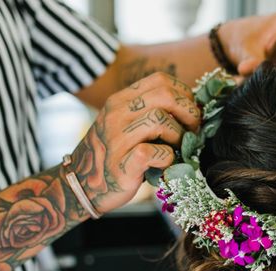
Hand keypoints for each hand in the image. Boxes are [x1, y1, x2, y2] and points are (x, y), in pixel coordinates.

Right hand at [67, 72, 200, 214]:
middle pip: (165, 96)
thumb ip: (150, 111)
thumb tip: (192, 109)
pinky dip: (167, 158)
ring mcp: (117, 138)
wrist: (82, 184)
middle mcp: (116, 114)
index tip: (190, 113)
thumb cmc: (115, 155)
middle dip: (189, 113)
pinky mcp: (122, 164)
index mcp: (121, 100)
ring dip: (178, 136)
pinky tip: (164, 163)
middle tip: (193, 131)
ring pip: (160, 120)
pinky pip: (155, 152)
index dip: (184, 95)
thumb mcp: (127, 125)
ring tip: (178, 148)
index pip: (161, 81)